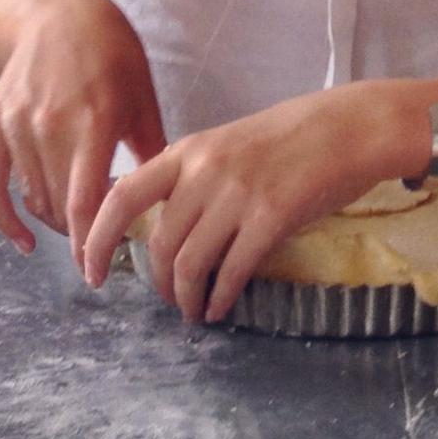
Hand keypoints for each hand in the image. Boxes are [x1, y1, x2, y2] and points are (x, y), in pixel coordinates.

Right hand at [0, 0, 165, 267]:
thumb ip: (150, 150)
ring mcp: (16, 124)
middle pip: (58, 207)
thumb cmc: (111, 51)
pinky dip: (3, 217)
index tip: (99, 273)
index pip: (85, 203)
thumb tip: (167, 201)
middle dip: (80, 234)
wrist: (56, 13)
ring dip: (54, 221)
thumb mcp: (142, 95)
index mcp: (93, 120)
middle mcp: (49, 125)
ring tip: (77, 226)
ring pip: (32, 197)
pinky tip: (23, 240)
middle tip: (101, 243)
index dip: (91, 245)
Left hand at [82, 84, 414, 324]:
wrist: (346, 127)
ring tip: (193, 311)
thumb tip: (162, 223)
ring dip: (185, 297)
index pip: (122, 195)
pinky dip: (220, 298)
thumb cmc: (288, 135)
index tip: (91, 271)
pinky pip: (232, 271)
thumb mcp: (226, 143)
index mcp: (187, 151)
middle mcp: (204, 172)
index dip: (98, 238)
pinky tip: (220, 308)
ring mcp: (237, 195)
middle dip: (156, 283)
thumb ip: (192, 176)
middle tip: (167, 300)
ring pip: (190, 263)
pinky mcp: (270, 218)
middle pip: (158, 243)